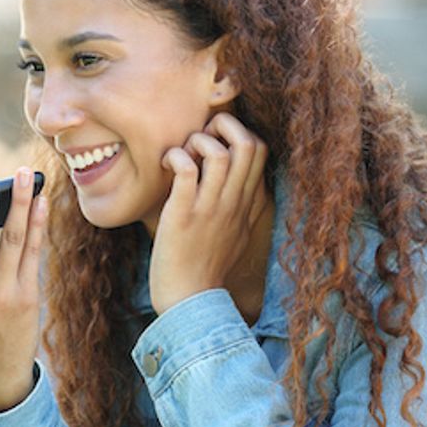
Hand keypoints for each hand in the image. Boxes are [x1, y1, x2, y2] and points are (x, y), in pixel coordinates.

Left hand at [149, 112, 267, 314]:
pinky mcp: (183, 215)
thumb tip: (244, 186)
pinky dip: (176, 157)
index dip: (238, 132)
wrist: (190, 301)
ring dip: (197, 141)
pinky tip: (166, 166)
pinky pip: (186, 169)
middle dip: (223, 124)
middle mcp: (233, 202)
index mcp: (246, 203)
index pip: (260, 151)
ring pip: (218, 151)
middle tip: (199, 136)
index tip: (214, 140)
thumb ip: (242, 208)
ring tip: (181, 153)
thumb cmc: (205, 266)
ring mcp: (210, 208)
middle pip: (248, 143)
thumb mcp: (235, 234)